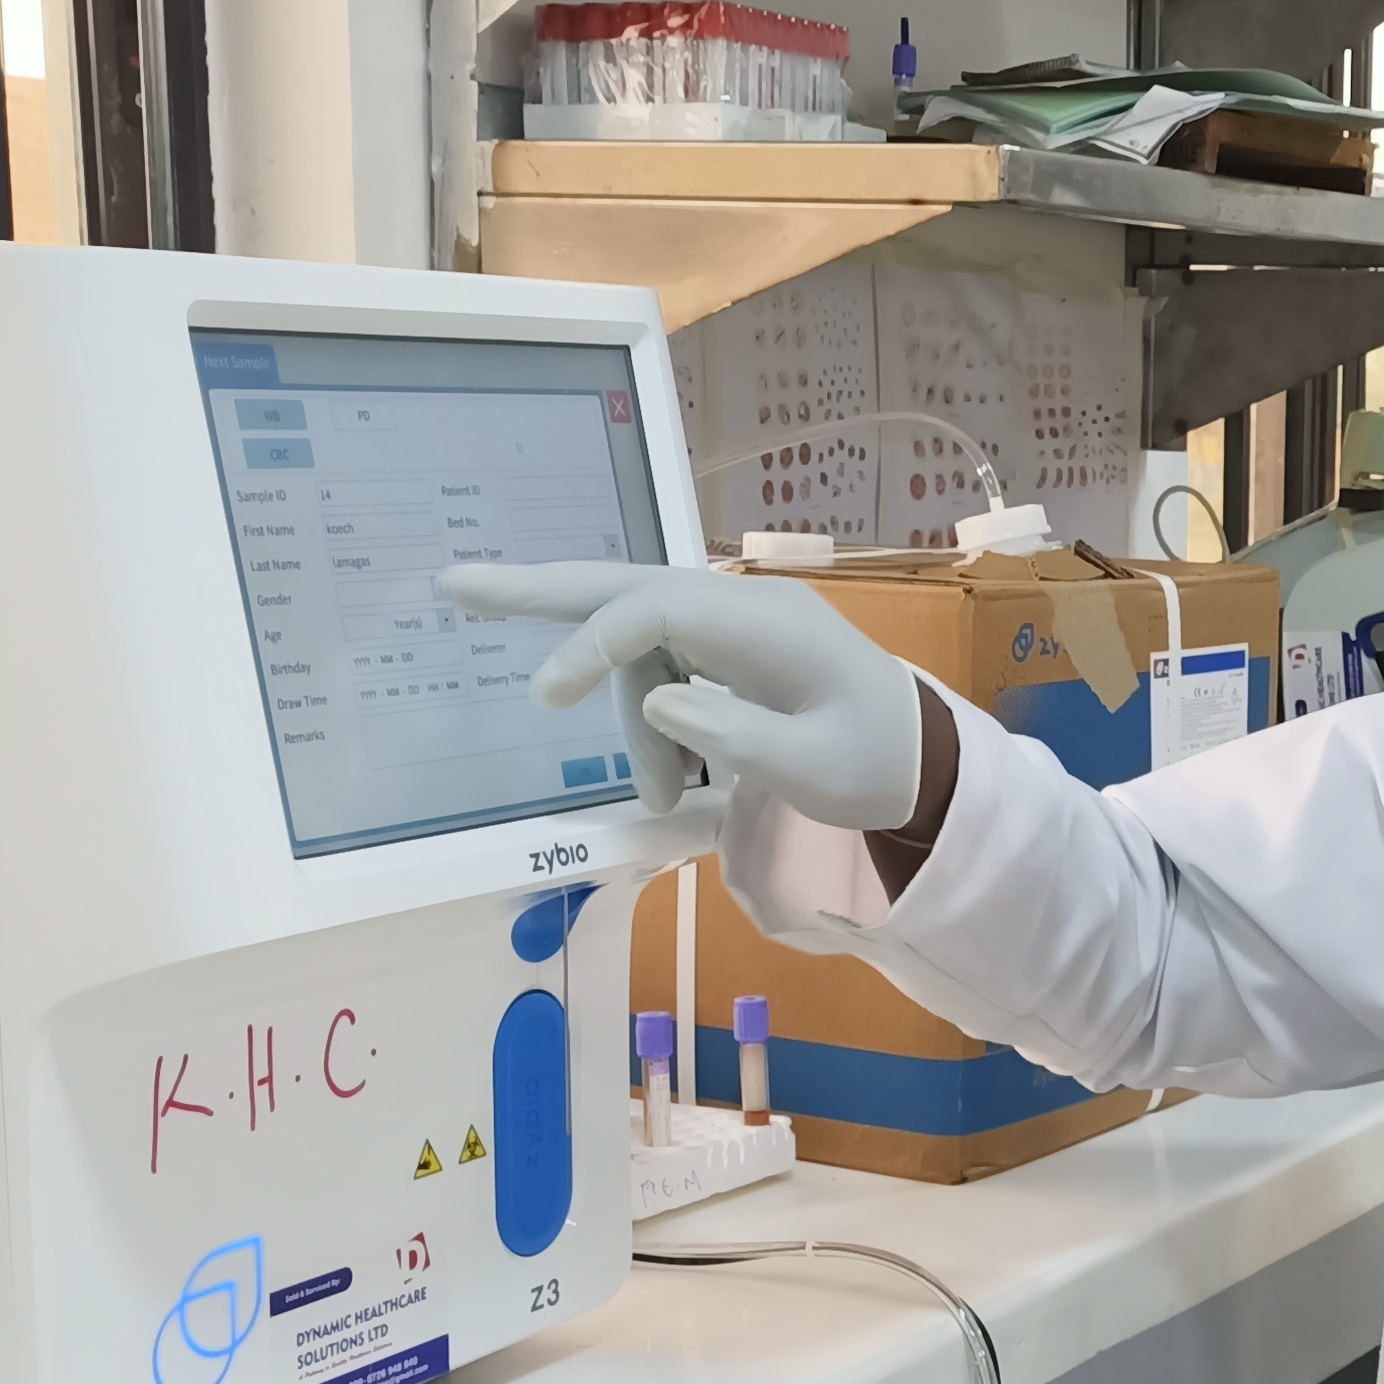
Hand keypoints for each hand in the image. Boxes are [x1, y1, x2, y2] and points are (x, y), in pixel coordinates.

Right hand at [438, 559, 925, 830]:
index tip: (549, 699)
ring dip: (632, 719)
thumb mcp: (817, 770)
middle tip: (454, 585)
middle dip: (539, 591)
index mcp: (767, 623)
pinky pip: (664, 665)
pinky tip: (674, 783)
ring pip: (641, 648)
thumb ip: (737, 737)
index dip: (592, 646)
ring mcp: (735, 623)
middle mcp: (743, 605)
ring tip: (666, 799)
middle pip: (624, 585)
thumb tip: (662, 701)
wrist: (928, 762)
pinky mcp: (731, 648)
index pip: (653, 612)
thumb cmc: (879, 765)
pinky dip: (651, 718)